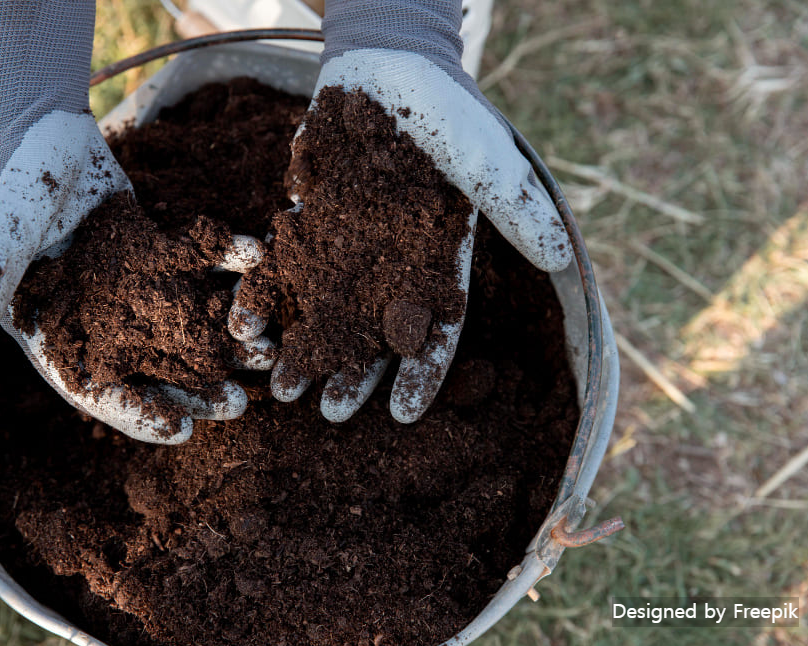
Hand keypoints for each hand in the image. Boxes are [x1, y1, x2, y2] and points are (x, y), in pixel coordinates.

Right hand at [0, 0, 264, 443]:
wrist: (41, 125)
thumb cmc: (11, 184)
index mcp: (57, 332)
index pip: (96, 390)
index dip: (137, 414)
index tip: (181, 431)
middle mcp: (101, 319)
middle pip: (152, 369)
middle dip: (196, 389)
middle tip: (239, 404)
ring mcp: (134, 287)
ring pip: (185, 324)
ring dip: (225, 338)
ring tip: (267, 352)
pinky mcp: (160, 250)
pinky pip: (201, 265)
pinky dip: (230, 264)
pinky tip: (261, 264)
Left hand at [229, 1, 571, 423]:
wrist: (390, 68)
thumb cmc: (448, 114)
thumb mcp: (489, 159)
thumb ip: (517, 209)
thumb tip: (560, 256)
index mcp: (438, 264)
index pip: (434, 331)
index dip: (420, 373)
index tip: (402, 415)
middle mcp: (393, 266)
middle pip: (373, 334)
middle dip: (353, 374)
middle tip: (327, 412)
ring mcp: (349, 246)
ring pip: (326, 310)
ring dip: (307, 348)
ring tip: (282, 386)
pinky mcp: (309, 222)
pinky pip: (286, 266)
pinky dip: (268, 293)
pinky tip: (247, 325)